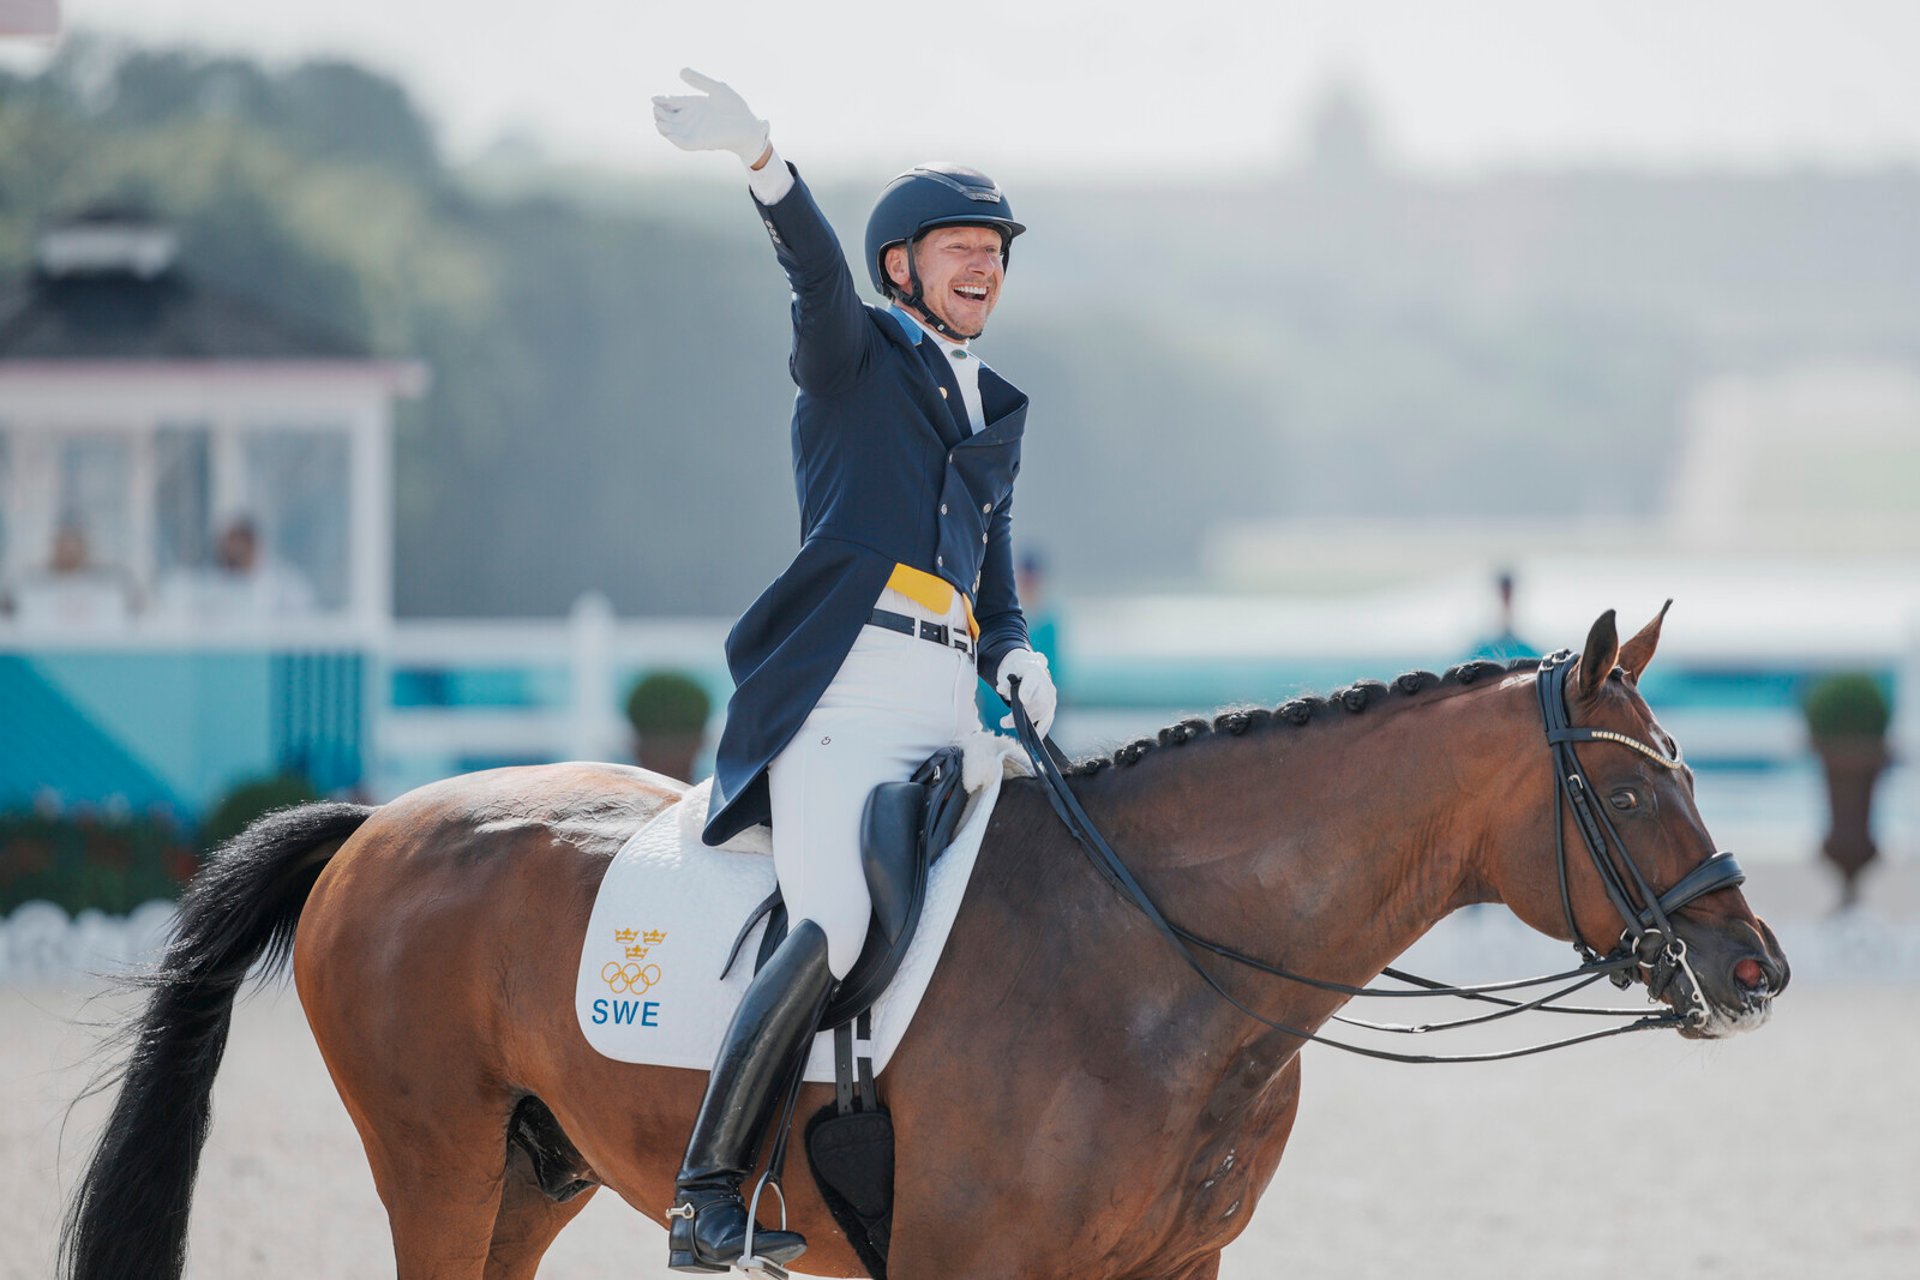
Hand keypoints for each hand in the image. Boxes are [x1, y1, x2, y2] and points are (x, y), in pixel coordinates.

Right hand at [651, 68, 769, 166]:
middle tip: (656, 108)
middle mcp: (690, 119)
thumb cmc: (735, 106)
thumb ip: (700, 80)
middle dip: (659, 113)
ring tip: (658, 119)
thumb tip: (681, 71)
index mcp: (692, 104)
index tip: (654, 98)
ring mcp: (694, 131)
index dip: (661, 101)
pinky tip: (669, 133)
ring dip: (663, 126)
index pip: (671, 103)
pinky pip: (684, 143)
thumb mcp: (716, 88)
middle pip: (667, 117)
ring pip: (672, 131)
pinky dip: (675, 140)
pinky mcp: (700, 142)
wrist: (748, 124)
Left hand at [996, 649, 1056, 737]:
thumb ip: (1004, 682)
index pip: (1032, 682)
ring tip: (1009, 726)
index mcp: (1034, 672)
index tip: (1023, 700)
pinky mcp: (1051, 708)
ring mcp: (1051, 697)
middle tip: (1003, 722)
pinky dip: (1040, 730)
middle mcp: (1046, 685)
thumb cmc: (1017, 673)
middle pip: (1036, 702)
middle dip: (1021, 715)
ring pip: (1041, 714)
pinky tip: (1033, 739)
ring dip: (1026, 724)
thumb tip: (1000, 689)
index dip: (1028, 691)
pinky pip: (1047, 721)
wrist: (1030, 671)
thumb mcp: (1008, 672)